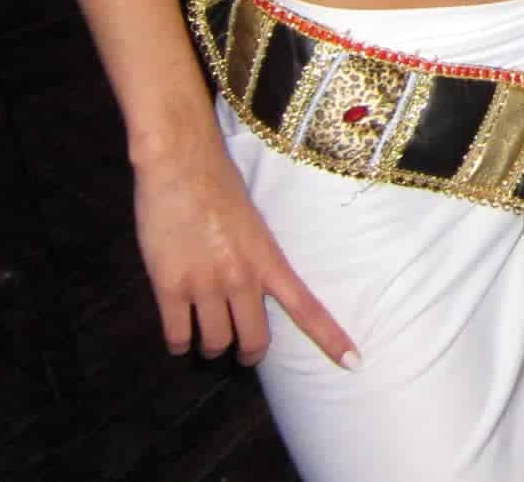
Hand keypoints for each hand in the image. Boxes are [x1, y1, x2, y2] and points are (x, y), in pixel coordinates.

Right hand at [133, 139, 357, 369]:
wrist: (181, 160)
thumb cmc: (219, 183)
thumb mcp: (253, 223)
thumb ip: (255, 258)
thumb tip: (252, 289)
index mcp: (269, 258)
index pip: (307, 306)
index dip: (330, 338)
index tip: (354, 363)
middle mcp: (242, 277)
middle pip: (253, 342)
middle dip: (248, 353)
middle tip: (243, 353)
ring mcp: (205, 283)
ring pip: (214, 344)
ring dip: (211, 348)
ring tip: (206, 340)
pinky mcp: (170, 286)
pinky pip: (178, 337)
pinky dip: (180, 343)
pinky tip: (180, 336)